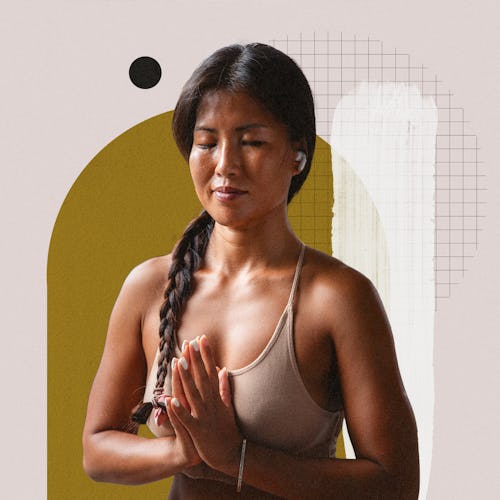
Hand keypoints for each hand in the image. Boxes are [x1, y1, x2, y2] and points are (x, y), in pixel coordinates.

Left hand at [169, 335, 242, 474]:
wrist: (232, 454)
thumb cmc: (228, 430)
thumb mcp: (228, 406)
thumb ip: (224, 387)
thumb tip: (223, 370)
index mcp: (217, 396)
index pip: (211, 370)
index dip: (206, 354)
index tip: (202, 338)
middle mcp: (212, 403)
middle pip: (202, 378)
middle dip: (196, 360)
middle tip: (190, 342)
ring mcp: (205, 416)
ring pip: (193, 394)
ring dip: (186, 379)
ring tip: (179, 362)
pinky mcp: (198, 431)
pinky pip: (187, 419)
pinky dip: (179, 410)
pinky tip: (171, 400)